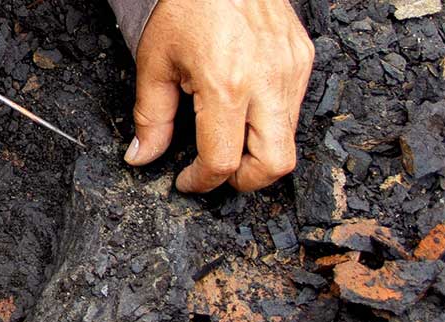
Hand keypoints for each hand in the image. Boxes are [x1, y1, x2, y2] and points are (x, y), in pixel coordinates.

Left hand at [124, 0, 314, 192]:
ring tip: (226, 139)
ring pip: (287, 141)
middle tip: (216, 172)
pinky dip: (268, 125)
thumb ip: (150, 118)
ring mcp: (291, 70)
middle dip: (244, 181)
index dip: (201, 182)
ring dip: (257, 153)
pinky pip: (292, 110)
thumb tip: (142, 156)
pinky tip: (243, 111)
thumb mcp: (155, 63)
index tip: (186, 180)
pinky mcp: (302, 59)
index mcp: (226, 85)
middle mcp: (267, 81)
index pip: (223, 162)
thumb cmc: (187, 3)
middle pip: (274, 165)